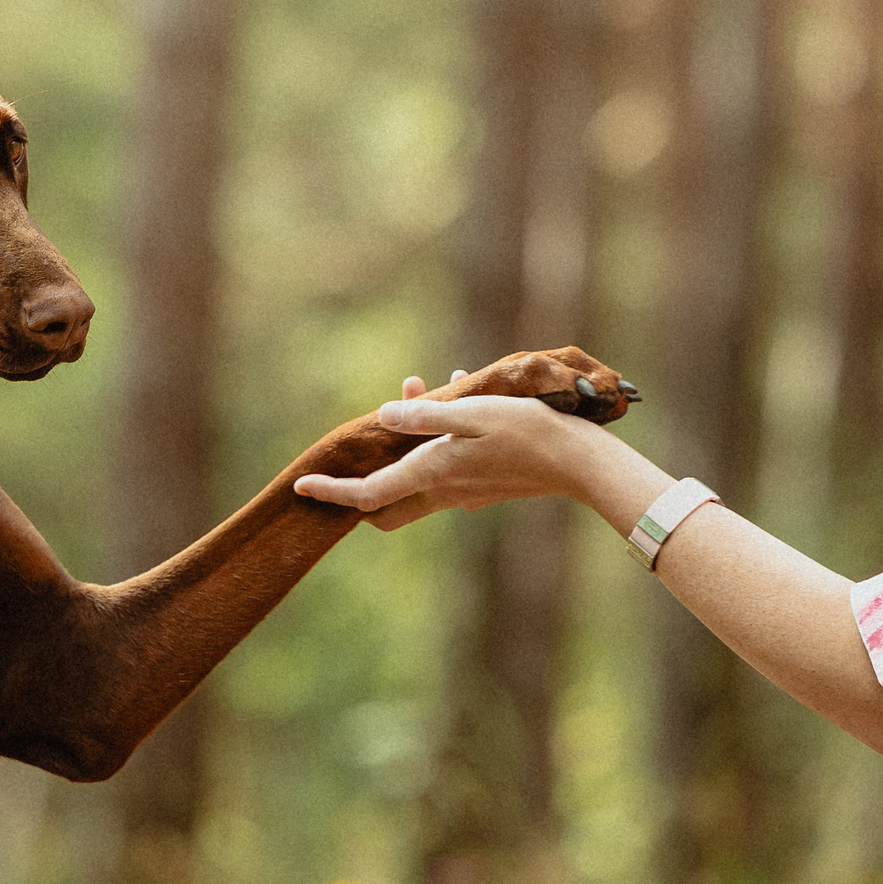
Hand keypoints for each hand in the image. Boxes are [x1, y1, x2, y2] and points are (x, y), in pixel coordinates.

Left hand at [293, 369, 610, 530]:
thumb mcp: (472, 412)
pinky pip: (449, 465)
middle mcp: (444, 490)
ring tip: (423, 385)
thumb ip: (426, 415)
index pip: (368, 494)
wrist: (581, 463)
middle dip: (367, 470)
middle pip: (387, 499)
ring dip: (410, 438)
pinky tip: (461, 393)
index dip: (331, 493)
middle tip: (367, 430)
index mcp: (432, 473)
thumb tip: (384, 416)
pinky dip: (441, 436)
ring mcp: (466, 493)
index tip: (302, 487)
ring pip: (418, 474)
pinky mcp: (487, 485)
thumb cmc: (528, 431)